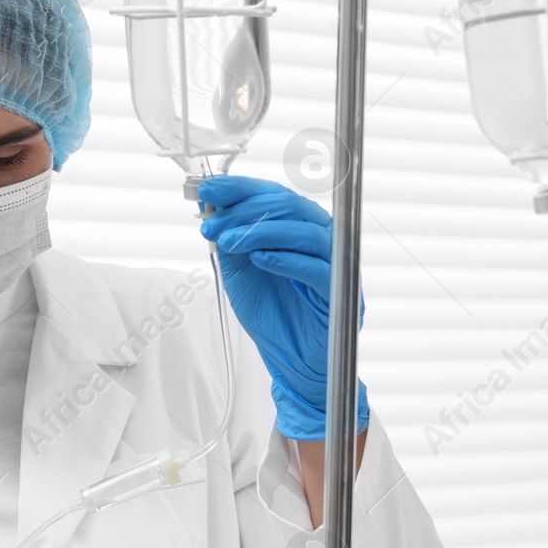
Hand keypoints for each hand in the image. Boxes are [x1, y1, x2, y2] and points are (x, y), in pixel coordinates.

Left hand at [197, 175, 367, 441]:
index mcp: (299, 226)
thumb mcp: (240, 269)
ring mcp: (335, 263)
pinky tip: (261, 259)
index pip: (273, 194)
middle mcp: (321, 237)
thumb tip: (210, 203)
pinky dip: (288, 260)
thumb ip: (230, 237)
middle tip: (211, 225)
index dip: (240, 188)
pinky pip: (319, 269)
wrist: (289, 359)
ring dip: (262, 232)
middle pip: (289, 207)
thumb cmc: (271, 312)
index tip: (208, 190)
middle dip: (243, 212)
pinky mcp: (339, 292)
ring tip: (229, 242)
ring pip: (305, 231)